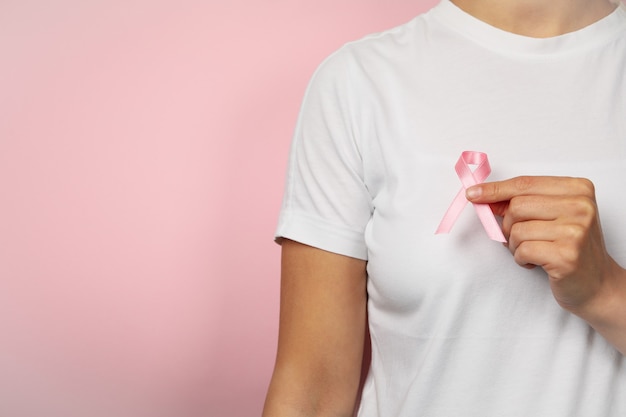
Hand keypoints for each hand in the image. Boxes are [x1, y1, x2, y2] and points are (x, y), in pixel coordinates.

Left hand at [466, 176, 618, 313]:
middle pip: (517, 205)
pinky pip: (522, 250)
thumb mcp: (551, 216)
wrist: (596, 284)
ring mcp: (576, 230)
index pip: (525, 183)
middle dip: (508, 225)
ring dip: (515, 245)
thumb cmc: (569, 247)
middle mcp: (580, 206)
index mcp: (578, 188)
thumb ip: (522, 203)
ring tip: (533, 251)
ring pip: (517, 229)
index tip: (473, 194)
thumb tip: (483, 196)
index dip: (495, 189)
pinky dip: (521, 259)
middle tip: (519, 238)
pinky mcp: (566, 255)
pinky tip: (537, 262)